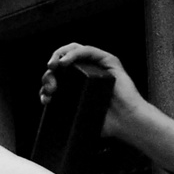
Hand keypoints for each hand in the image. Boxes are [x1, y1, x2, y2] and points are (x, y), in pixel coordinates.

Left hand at [41, 44, 173, 173]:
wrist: (128, 123)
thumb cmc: (108, 122)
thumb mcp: (79, 115)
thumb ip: (64, 110)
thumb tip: (45, 103)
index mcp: (80, 84)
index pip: (58, 77)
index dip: (48, 84)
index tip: (45, 97)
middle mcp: (88, 72)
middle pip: (62, 62)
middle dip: (50, 72)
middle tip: (49, 85)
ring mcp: (98, 66)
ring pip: (73, 51)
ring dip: (59, 56)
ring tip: (53, 67)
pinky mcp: (109, 61)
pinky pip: (88, 51)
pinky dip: (74, 53)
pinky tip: (64, 62)